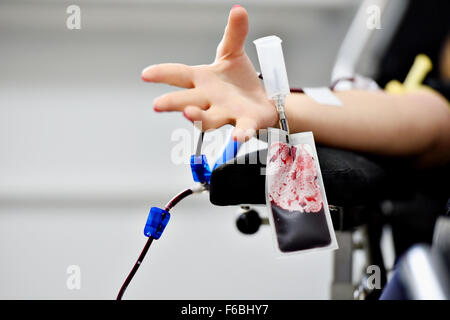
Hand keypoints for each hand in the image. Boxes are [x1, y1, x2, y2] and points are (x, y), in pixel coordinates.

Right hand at [141, 5, 277, 141]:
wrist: (260, 101)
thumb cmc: (239, 81)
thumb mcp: (233, 53)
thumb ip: (234, 33)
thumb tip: (238, 10)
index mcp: (202, 80)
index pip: (179, 75)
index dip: (162, 74)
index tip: (146, 74)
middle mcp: (210, 99)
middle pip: (187, 101)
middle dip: (172, 102)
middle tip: (158, 104)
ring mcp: (226, 112)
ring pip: (209, 118)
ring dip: (199, 118)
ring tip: (189, 114)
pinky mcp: (246, 122)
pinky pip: (241, 129)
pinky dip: (240, 134)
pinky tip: (238, 137)